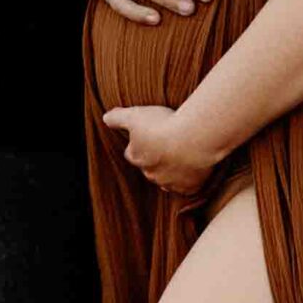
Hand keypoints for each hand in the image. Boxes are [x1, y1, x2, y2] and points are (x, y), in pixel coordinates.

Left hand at [103, 104, 218, 195]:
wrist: (193, 139)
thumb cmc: (163, 125)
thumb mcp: (134, 115)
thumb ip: (117, 117)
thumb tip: (106, 118)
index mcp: (137, 157)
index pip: (132, 153)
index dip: (140, 142)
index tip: (150, 133)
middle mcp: (151, 174)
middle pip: (150, 168)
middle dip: (157, 157)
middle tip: (169, 142)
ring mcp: (171, 182)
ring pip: (168, 179)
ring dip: (173, 169)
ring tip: (184, 153)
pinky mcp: (190, 187)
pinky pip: (188, 186)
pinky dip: (191, 179)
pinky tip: (196, 166)